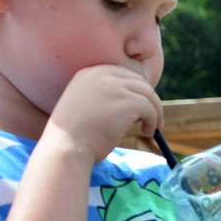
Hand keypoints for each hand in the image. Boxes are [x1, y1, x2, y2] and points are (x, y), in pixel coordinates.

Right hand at [45, 65, 164, 164]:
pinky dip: (153, 120)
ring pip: (148, 93)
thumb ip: (105, 96)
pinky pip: (150, 107)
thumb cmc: (75, 136)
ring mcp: (114, 86)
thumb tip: (136, 100)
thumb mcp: (86, 105)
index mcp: (88, 73)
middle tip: (152, 118)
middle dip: (149, 99)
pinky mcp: (127, 101)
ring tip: (151, 127)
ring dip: (155, 110)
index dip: (136, 90)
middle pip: (138, 81)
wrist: (66, 147)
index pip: (122, 74)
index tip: (141, 106)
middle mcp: (101, 74)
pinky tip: (147, 131)